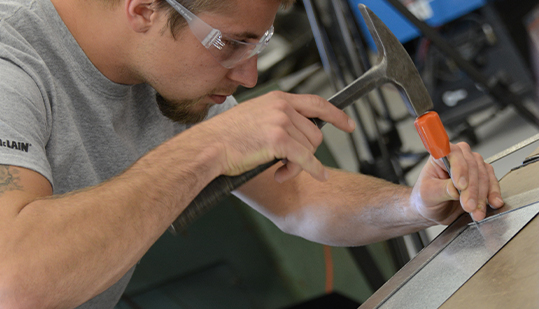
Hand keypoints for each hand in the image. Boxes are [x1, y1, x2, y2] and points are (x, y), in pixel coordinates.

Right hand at [199, 91, 354, 182]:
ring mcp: (281, 122)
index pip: (316, 103)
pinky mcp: (279, 141)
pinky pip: (306, 159)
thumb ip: (277, 118)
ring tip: (281, 170)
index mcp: (277, 99)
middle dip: (308, 152)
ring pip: (310, 148)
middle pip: (315, 133)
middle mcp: (282, 107)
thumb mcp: (255, 116)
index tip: (348, 124)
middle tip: (291, 164)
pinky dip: (313, 170)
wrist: (208, 146)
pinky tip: (318, 176)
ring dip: (300, 164)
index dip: (336, 115)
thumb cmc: (226, 136)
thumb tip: (298, 133)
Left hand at [411, 142, 503, 224]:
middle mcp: (457, 158)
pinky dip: (493, 194)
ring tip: (477, 212)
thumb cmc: (426, 198)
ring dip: (482, 195)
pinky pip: (492, 182)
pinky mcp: (482, 178)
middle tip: (468, 205)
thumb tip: (455, 189)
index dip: (459, 168)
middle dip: (471, 189)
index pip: (452, 154)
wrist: (434, 211)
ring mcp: (471, 167)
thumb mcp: (427, 195)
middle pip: (471, 166)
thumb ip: (441, 190)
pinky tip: (494, 203)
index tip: (460, 186)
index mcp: (440, 156)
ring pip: (483, 175)